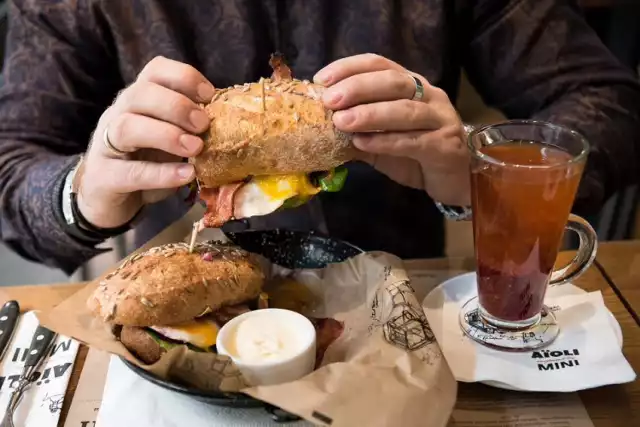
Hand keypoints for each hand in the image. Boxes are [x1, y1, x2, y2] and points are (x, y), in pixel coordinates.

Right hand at [77, 56, 214, 228]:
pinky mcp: (105, 177)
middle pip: (140, 94)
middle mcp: (119, 114)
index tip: (210, 95)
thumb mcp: (170, 139)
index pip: (155, 71)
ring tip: (195, 148)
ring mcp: (106, 144)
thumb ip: (191, 127)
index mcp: (138, 99)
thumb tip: (229, 121)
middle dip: (176, 106)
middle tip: (204, 125)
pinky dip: (161, 174)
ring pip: (127, 127)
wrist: (107, 199)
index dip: (183, 77)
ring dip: (166, 135)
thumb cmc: (145, 162)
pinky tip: (186, 175)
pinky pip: (130, 172)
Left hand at [315, 54, 469, 205]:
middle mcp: (429, 96)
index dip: (350, 68)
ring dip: (370, 114)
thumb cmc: (415, 156)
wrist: (453, 181)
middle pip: (393, 82)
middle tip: (330, 100)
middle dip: (358, 88)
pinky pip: (413, 141)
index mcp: (412, 85)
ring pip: (405, 110)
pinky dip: (385, 141)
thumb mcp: (380, 141)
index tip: (322, 79)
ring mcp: (441, 119)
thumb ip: (356, 131)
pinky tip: (362, 144)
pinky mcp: (445, 146)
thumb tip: (318, 127)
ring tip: (341, 122)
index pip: (379, 64)